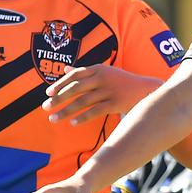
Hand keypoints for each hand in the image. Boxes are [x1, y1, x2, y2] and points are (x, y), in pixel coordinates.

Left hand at [43, 65, 158, 125]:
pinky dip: (82, 117)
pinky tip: (72, 123)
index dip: (60, 83)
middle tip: (45, 107)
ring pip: (82, 101)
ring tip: (53, 118)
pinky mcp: (116, 103)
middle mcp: (102, 78)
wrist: (146, 89)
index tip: (47, 92)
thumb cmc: (121, 81)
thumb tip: (65, 69)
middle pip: (76, 88)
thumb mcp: (104, 71)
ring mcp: (109, 91)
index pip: (75, 75)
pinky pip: (95, 111)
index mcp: (98, 69)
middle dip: (58, 98)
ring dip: (66, 110)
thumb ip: (85, 71)